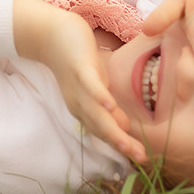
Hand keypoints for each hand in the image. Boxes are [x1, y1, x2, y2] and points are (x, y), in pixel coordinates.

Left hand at [13, 0, 146, 162]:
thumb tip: (124, 127)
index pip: (105, 132)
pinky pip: (91, 85)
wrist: (51, 34)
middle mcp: (80, 104)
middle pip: (101, 128)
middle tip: (141, 159)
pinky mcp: (80, 69)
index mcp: (85, 109)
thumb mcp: (98, 86)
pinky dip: (100, 96)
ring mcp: (79, 88)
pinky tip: (111, 105)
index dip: (122, 145)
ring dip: (113, 129)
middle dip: (121, 145)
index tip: (143, 159)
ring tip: (129, 144)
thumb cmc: (78, 61)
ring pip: (97, 113)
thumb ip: (109, 107)